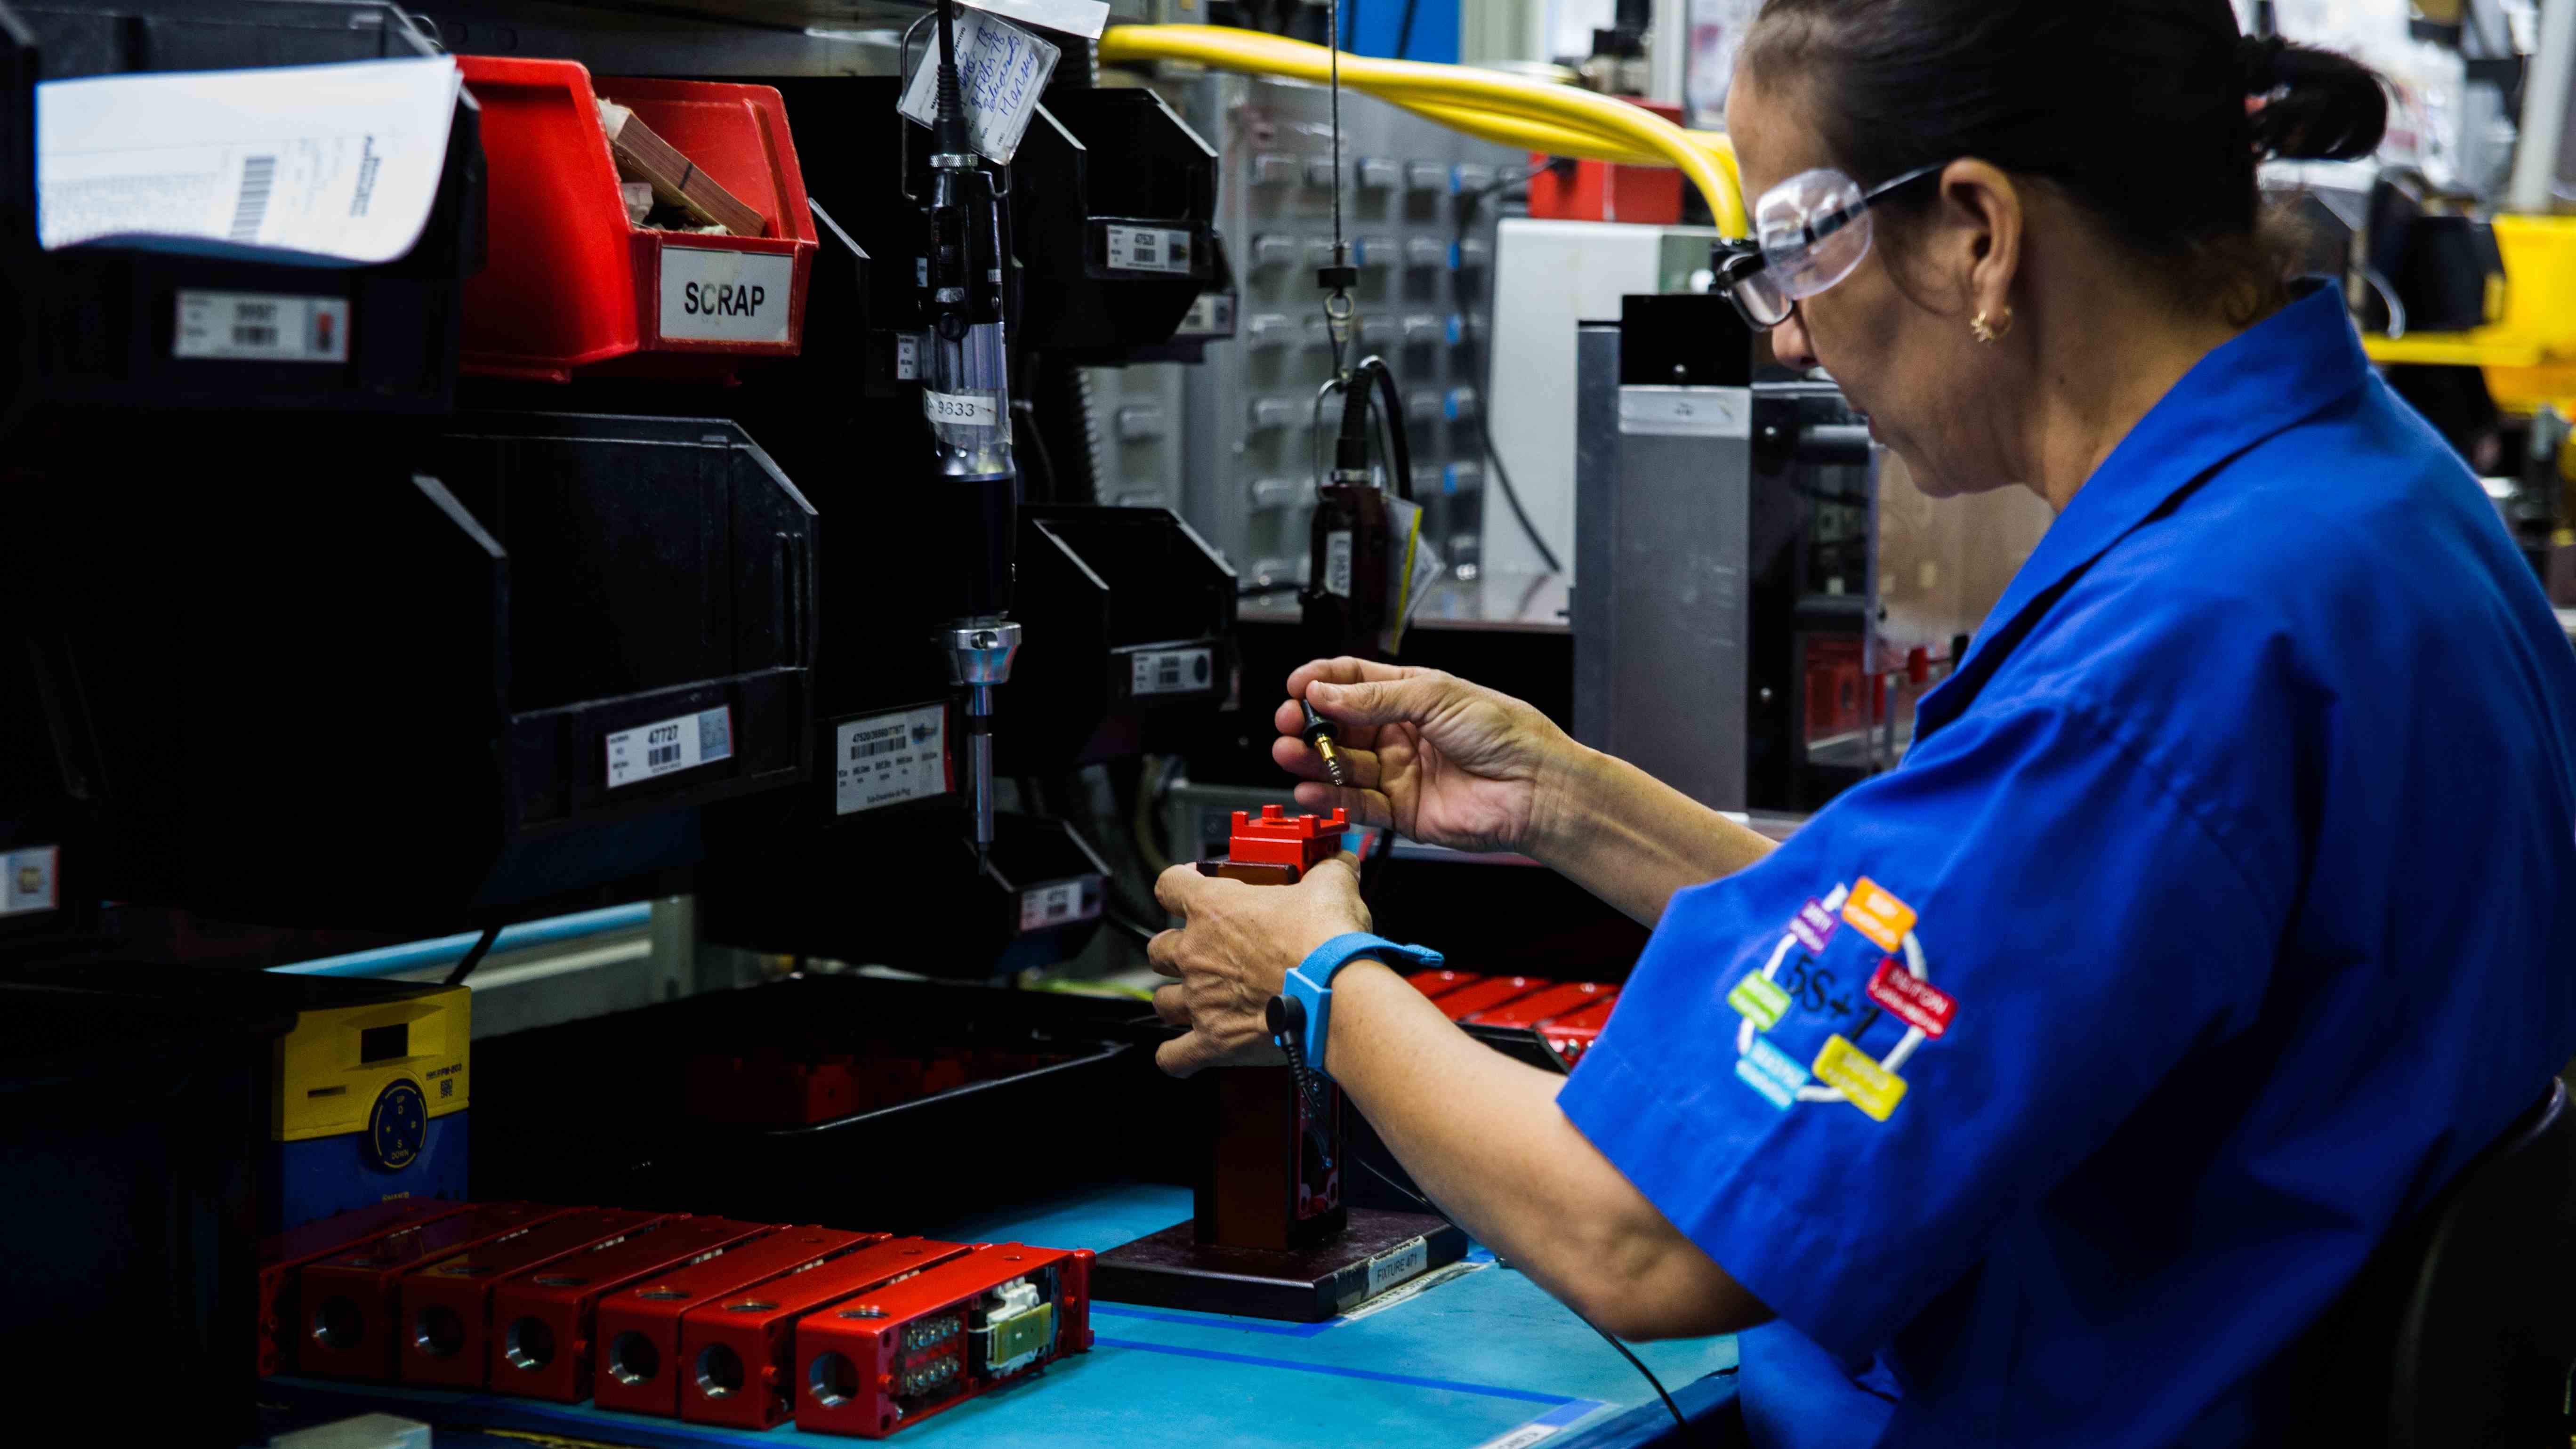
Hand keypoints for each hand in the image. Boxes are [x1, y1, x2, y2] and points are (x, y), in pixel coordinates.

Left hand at [1148, 855, 1370, 1076]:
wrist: (1337, 993)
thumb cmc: (1325, 941)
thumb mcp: (1330, 886)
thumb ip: (1328, 869)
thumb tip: (1339, 862)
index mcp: (1213, 909)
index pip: (1169, 884)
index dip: (1180, 883)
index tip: (1193, 885)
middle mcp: (1196, 953)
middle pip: (1158, 948)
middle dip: (1176, 949)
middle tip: (1205, 949)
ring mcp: (1200, 999)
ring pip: (1161, 1000)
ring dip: (1176, 998)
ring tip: (1198, 997)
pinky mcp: (1214, 1040)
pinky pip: (1174, 1056)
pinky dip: (1176, 1057)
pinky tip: (1183, 1052)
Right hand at [1272, 658, 1581, 856]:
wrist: (1535, 786)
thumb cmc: (1505, 733)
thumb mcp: (1436, 695)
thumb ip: (1375, 698)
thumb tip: (1325, 694)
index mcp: (1412, 695)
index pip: (1353, 681)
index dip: (1321, 682)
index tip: (1297, 687)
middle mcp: (1401, 733)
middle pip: (1340, 725)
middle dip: (1309, 724)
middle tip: (1288, 724)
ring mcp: (1399, 772)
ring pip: (1342, 765)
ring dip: (1312, 760)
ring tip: (1290, 755)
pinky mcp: (1401, 811)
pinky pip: (1356, 803)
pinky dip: (1330, 798)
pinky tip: (1310, 790)